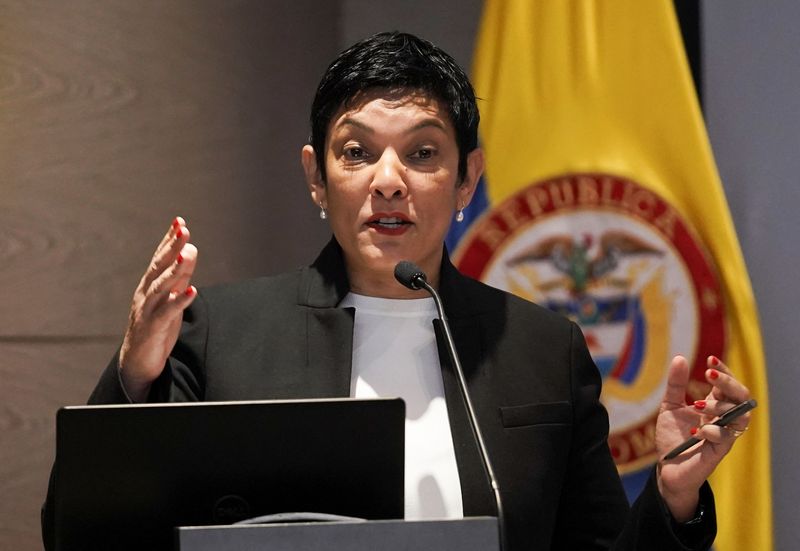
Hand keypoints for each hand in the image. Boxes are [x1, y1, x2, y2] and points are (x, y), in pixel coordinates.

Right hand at [118, 217, 197, 400]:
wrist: (137, 362)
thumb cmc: (156, 326)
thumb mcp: (170, 297)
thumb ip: (180, 276)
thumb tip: (190, 250)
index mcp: (150, 285)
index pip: (160, 258)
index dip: (168, 239)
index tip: (179, 221)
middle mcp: (145, 294)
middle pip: (159, 267)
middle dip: (171, 248)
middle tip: (183, 230)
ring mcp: (147, 310)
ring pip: (161, 287)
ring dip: (175, 270)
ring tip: (188, 254)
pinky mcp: (152, 328)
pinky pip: (167, 313)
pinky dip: (180, 301)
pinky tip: (193, 291)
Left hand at [654, 355, 751, 520]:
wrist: (666, 464)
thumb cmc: (672, 436)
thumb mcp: (670, 406)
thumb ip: (676, 384)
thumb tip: (680, 358)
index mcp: (715, 405)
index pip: (728, 385)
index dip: (724, 371)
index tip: (710, 359)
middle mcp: (724, 418)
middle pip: (741, 396)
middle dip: (728, 383)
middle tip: (709, 374)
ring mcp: (724, 435)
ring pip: (739, 416)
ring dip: (720, 406)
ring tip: (697, 405)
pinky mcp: (719, 451)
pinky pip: (726, 438)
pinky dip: (712, 431)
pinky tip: (695, 430)